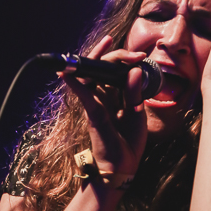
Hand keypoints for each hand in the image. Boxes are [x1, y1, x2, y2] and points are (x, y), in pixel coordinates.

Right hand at [61, 35, 147, 175]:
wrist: (122, 167)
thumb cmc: (128, 142)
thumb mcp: (137, 114)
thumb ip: (135, 92)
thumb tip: (134, 69)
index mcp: (115, 95)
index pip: (115, 71)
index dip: (125, 58)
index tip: (141, 55)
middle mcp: (104, 96)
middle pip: (100, 68)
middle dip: (112, 53)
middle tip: (128, 48)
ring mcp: (96, 104)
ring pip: (90, 76)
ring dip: (93, 59)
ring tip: (105, 43)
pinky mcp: (93, 114)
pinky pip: (83, 95)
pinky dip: (76, 83)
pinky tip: (69, 73)